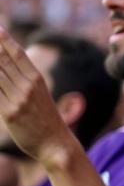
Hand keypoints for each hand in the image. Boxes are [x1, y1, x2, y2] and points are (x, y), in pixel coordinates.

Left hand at [0, 28, 76, 169]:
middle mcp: (28, 86)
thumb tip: (8, 70)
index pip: (19, 54)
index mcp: (38, 80)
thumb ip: (24, 83)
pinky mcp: (9, 113)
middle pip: (4, 60)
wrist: (56, 144)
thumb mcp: (40, 97)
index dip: (6, 40)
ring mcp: (18, 99)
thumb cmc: (46, 121)